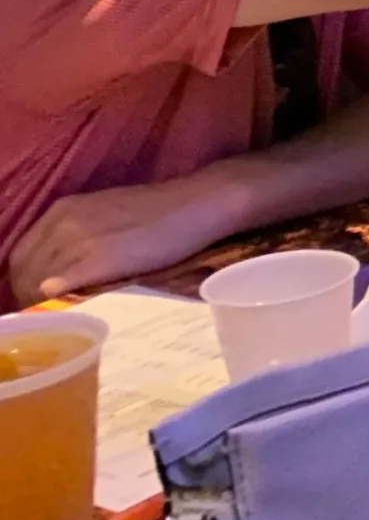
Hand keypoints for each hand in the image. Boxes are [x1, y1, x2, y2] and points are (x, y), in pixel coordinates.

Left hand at [10, 174, 243, 302]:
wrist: (198, 204)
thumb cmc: (158, 213)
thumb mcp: (105, 215)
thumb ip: (77, 237)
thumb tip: (58, 271)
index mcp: (61, 210)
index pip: (20, 254)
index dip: (23, 279)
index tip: (35, 297)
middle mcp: (63, 222)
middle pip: (24, 269)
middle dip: (27, 295)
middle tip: (47, 312)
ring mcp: (80, 240)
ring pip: (38, 281)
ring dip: (41, 302)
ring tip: (61, 314)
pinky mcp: (101, 259)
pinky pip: (61, 286)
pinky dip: (57, 299)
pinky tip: (69, 307)